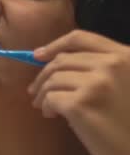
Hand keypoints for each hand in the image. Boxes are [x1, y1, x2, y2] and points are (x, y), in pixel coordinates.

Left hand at [29, 29, 129, 154]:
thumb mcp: (124, 85)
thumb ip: (101, 69)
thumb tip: (54, 60)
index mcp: (126, 56)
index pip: (82, 38)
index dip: (55, 45)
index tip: (38, 55)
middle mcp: (113, 65)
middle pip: (62, 60)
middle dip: (43, 75)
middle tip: (35, 91)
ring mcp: (96, 84)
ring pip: (53, 79)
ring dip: (42, 93)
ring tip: (43, 106)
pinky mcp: (81, 104)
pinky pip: (50, 97)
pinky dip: (46, 106)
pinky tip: (52, 115)